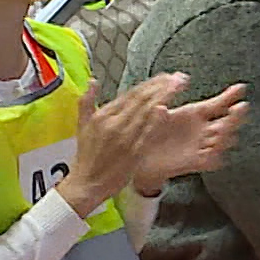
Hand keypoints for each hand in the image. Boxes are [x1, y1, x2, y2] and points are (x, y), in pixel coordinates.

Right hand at [55, 76, 176, 215]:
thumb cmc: (86, 157)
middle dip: (162, 85)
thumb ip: (87, 102)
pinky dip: (156, 121)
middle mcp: (113, 124)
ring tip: (178, 86)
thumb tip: (92, 81)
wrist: (87, 183)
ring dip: (164, 97)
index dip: (150, 83)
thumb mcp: (81, 126)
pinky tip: (166, 110)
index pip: (130, 94)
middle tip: (178, 77)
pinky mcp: (133, 152)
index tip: (165, 77)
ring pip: (146, 112)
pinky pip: (146, 133)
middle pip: (141, 99)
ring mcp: (124, 138)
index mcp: (102, 116)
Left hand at [131, 81, 247, 196]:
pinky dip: (214, 156)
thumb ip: (167, 97)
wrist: (144, 155)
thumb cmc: (154, 130)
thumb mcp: (160, 112)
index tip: (240, 87)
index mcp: (198, 114)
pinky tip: (215, 151)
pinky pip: (211, 160)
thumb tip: (176, 79)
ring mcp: (202, 145)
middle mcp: (204, 129)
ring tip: (224, 127)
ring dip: (226, 134)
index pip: (219, 103)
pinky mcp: (196, 161)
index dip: (230, 96)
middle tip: (240, 107)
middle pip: (228, 122)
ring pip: (222, 140)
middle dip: (236, 116)